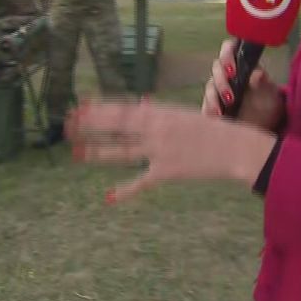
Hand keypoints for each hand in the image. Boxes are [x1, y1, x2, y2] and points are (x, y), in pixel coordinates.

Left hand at [69, 98, 277, 203]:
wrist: (234, 147)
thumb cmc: (210, 130)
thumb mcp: (182, 114)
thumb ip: (158, 112)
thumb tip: (141, 103)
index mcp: (159, 113)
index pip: (122, 108)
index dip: (98, 107)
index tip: (79, 105)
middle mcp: (155, 129)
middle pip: (115, 126)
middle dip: (89, 126)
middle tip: (67, 125)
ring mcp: (159, 151)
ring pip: (121, 152)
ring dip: (97, 153)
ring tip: (76, 153)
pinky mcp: (166, 171)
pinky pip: (141, 182)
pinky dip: (125, 190)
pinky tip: (108, 197)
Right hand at [202, 38, 285, 131]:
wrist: (261, 132)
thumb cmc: (267, 108)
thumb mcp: (270, 96)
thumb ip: (263, 84)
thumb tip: (258, 73)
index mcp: (243, 65)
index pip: (230, 49)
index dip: (227, 53)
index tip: (232, 69)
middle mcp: (228, 74)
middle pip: (216, 66)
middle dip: (222, 79)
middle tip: (230, 93)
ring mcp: (217, 90)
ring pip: (209, 85)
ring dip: (216, 95)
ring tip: (227, 106)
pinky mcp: (211, 105)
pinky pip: (205, 103)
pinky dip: (210, 108)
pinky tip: (219, 116)